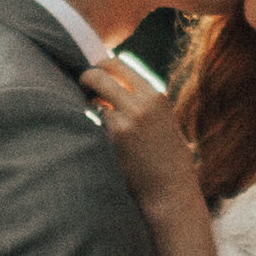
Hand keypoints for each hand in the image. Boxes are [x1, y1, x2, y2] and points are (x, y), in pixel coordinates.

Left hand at [81, 47, 204, 222]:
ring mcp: (130, 115)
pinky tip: (101, 135)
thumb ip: (142, 104)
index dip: (103, 67)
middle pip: (103, 69)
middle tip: (83, 87)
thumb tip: (111, 92)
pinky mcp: (117, 133)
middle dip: (89, 76)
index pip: (121, 64)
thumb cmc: (168, 161)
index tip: (95, 75)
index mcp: (157, 95)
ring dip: (90, 101)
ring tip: (94, 114)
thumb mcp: (163, 123)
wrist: (172, 191)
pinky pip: (97, 118)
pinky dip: (95, 122)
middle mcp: (144, 100)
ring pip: (96, 93)